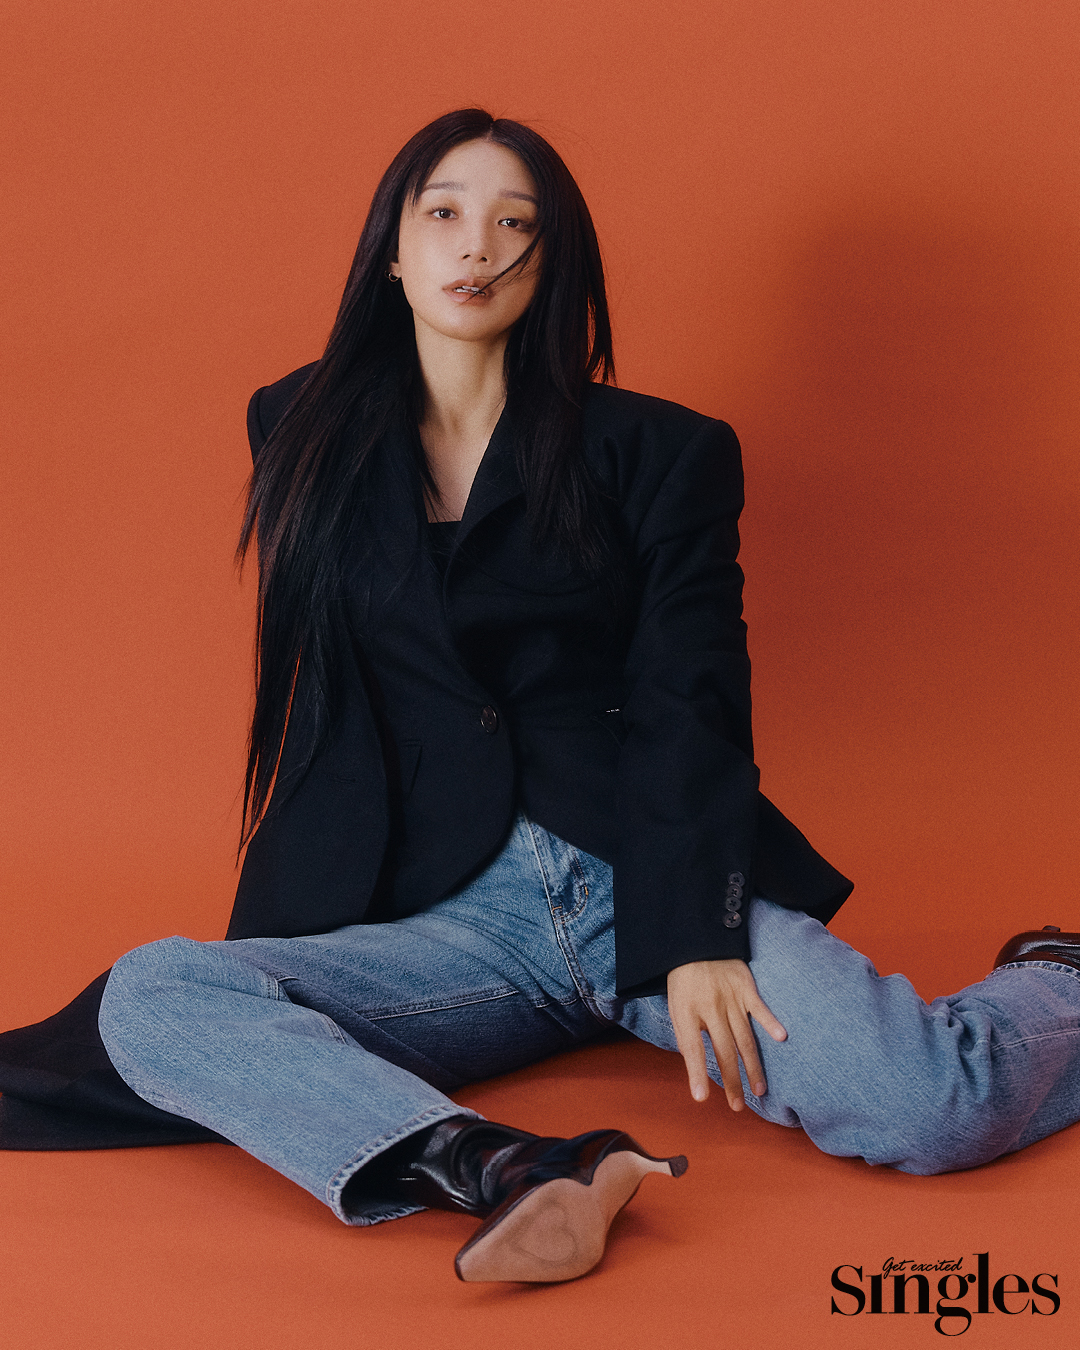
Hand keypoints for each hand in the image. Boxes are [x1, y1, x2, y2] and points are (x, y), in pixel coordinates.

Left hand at [666, 959, 786, 1110]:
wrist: (696, 943)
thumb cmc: (685, 982)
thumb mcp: (675, 1006)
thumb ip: (686, 1034)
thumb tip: (696, 1066)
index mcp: (687, 1012)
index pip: (693, 1048)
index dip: (697, 1073)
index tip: (701, 1098)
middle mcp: (710, 1007)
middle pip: (724, 1050)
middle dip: (732, 1080)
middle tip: (738, 1106)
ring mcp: (730, 997)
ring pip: (744, 1037)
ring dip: (753, 1065)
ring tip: (759, 1089)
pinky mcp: (745, 986)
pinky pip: (760, 1007)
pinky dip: (771, 1022)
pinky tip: (781, 1037)